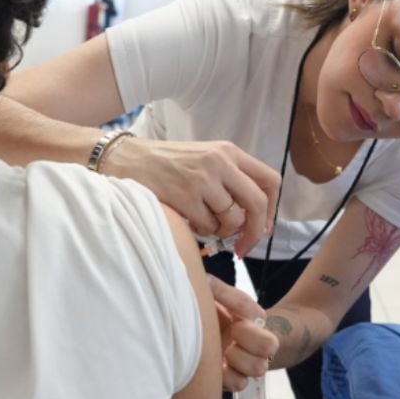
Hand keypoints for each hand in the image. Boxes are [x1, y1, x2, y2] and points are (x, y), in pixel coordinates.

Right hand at [105, 137, 279, 256]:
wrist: (126, 159)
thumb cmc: (166, 164)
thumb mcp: (205, 158)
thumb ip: (231, 179)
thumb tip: (255, 219)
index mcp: (229, 151)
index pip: (270, 180)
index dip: (272, 209)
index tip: (264, 227)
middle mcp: (220, 161)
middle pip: (257, 203)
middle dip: (254, 231)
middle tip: (243, 247)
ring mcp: (202, 178)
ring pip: (231, 220)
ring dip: (220, 231)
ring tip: (203, 223)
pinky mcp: (185, 195)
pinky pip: (207, 227)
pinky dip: (200, 231)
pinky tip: (187, 219)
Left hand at [208, 276, 278, 391]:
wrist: (214, 339)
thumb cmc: (219, 317)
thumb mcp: (221, 301)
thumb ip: (218, 291)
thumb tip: (204, 280)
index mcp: (254, 320)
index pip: (257, 313)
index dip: (241, 310)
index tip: (230, 312)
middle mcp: (255, 343)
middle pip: (269, 345)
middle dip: (249, 338)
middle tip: (232, 332)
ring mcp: (246, 363)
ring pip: (257, 368)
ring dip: (238, 359)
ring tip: (223, 352)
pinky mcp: (233, 380)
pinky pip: (239, 385)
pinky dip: (227, 377)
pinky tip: (216, 367)